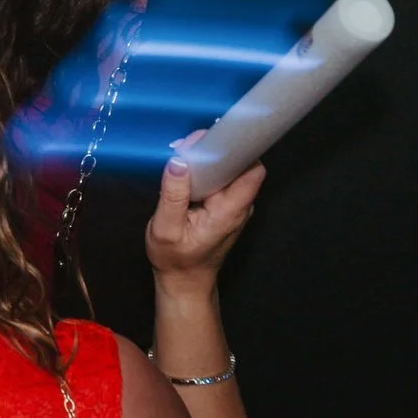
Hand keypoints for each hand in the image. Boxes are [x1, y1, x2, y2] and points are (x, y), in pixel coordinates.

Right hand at [146, 149, 264, 293]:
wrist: (185, 282)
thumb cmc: (175, 259)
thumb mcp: (165, 229)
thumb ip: (173, 195)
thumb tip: (178, 161)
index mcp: (230, 210)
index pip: (252, 170)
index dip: (238, 148)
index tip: (213, 136)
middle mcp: (239, 206)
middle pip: (241, 165)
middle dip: (216, 150)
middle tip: (187, 145)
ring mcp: (234, 206)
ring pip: (230, 170)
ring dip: (209, 159)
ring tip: (183, 154)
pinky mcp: (225, 206)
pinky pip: (222, 179)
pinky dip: (206, 171)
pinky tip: (187, 170)